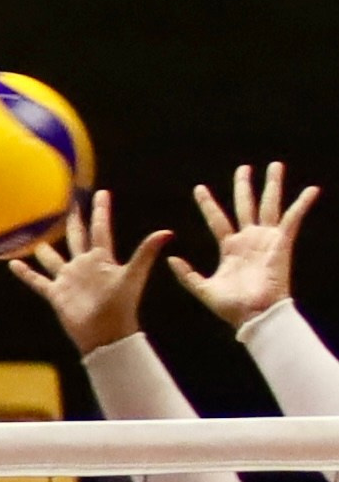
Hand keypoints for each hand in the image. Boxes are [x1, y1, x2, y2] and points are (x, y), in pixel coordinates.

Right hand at [7, 192, 171, 351]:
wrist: (106, 334)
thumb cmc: (121, 306)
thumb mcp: (133, 275)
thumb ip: (146, 252)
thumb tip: (167, 232)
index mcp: (102, 259)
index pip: (100, 229)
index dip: (101, 211)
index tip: (102, 192)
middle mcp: (84, 266)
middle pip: (77, 238)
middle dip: (74, 221)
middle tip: (69, 203)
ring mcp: (69, 279)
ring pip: (54, 259)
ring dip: (46, 249)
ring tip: (37, 238)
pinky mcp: (57, 294)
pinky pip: (38, 281)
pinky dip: (26, 273)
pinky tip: (13, 264)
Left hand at [169, 161, 319, 330]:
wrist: (254, 315)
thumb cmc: (232, 307)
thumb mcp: (203, 289)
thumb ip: (187, 275)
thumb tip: (171, 259)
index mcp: (230, 248)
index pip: (217, 220)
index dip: (208, 204)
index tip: (199, 188)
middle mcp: (249, 240)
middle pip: (245, 205)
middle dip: (244, 186)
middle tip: (243, 168)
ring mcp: (266, 240)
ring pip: (269, 205)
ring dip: (273, 185)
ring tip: (275, 165)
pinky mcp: (282, 243)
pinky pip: (294, 219)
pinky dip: (302, 204)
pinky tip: (311, 190)